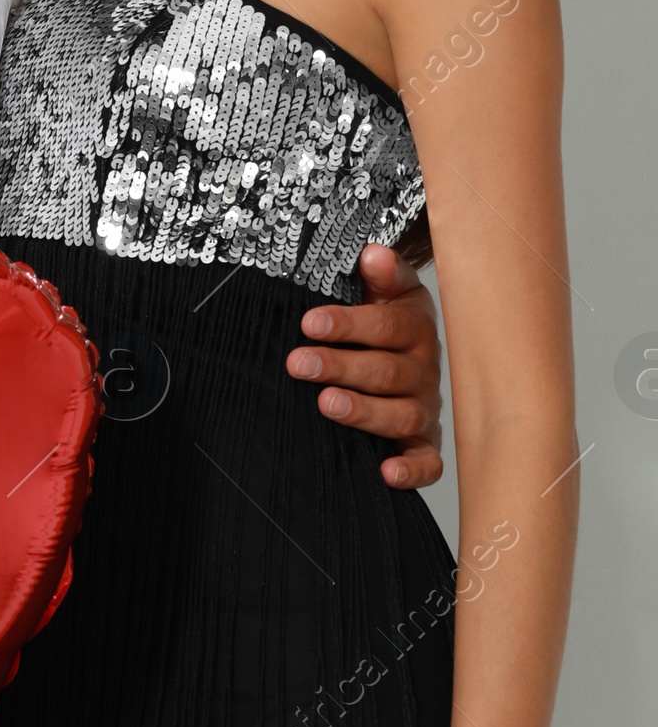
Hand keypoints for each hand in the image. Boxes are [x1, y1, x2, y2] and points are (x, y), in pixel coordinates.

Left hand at [286, 243, 444, 488]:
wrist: (406, 352)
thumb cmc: (381, 319)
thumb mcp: (383, 289)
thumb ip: (379, 273)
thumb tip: (371, 254)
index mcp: (413, 326)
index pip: (386, 325)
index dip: (348, 324)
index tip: (309, 323)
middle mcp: (423, 369)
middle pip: (386, 371)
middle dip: (340, 367)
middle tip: (299, 364)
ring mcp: (423, 407)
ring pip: (401, 414)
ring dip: (364, 411)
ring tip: (326, 404)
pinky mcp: (423, 442)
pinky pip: (427, 461)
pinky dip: (412, 470)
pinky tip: (386, 472)